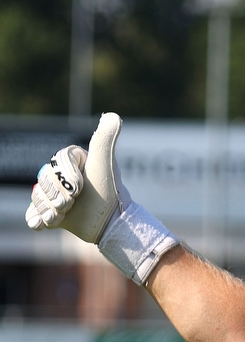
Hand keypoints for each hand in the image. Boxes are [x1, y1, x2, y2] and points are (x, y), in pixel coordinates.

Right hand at [25, 112, 177, 285]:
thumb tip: (113, 116)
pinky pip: (33, 214)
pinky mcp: (53, 213)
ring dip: (50, 209)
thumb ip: (105, 138)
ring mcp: (56, 195)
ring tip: (65, 213)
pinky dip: (38, 220)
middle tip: (73, 203)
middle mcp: (62, 176)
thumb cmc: (109, 192)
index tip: (79, 189)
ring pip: (38, 197)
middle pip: (44, 181)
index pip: (54, 164)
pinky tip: (47, 222)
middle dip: (58, 195)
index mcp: (71, 161)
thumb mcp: (106, 162)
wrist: (111, 224)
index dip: (65, 178)